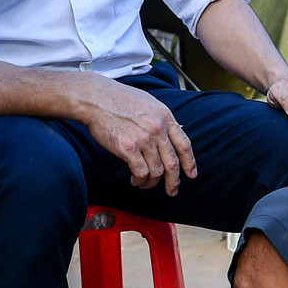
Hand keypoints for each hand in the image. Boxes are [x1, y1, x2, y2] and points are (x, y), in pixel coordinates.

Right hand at [79, 78, 197, 194]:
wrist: (96, 98)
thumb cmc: (118, 98)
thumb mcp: (148, 103)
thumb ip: (161, 119)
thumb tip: (171, 133)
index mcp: (165, 116)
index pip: (184, 145)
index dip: (189, 163)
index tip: (191, 174)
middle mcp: (157, 128)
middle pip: (172, 163)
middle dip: (173, 181)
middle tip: (171, 190)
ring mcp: (143, 139)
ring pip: (156, 171)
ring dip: (151, 182)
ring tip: (145, 183)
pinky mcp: (128, 148)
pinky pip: (141, 172)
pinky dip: (139, 180)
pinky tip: (135, 180)